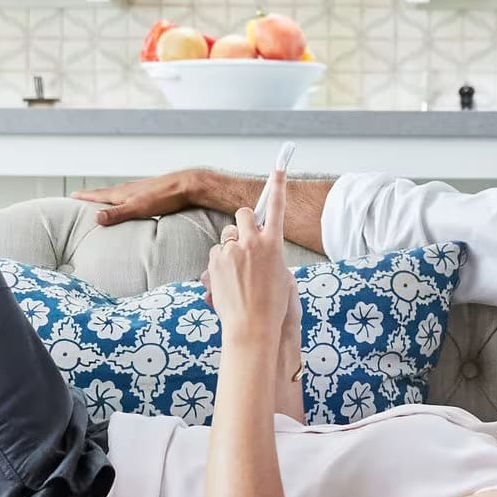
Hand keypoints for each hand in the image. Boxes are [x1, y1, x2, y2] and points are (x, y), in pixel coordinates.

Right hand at [74, 170, 195, 226]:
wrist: (187, 186)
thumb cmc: (164, 197)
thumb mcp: (138, 208)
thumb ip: (117, 214)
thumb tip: (95, 218)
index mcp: (122, 192)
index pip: (98, 194)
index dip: (84, 196)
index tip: (71, 196)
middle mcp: (128, 189)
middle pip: (105, 193)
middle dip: (92, 196)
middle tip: (80, 198)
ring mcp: (139, 190)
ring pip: (118, 194)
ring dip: (107, 198)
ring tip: (100, 202)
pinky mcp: (149, 194)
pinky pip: (129, 197)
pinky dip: (122, 201)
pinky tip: (127, 204)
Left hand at [205, 200, 297, 349]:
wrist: (252, 328)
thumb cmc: (272, 307)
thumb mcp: (281, 276)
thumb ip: (269, 255)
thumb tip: (256, 248)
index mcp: (274, 244)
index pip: (277, 208)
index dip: (278, 185)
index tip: (279, 167)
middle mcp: (252, 242)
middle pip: (242, 215)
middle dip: (243, 222)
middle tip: (245, 238)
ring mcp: (232, 251)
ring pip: (227, 237)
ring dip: (230, 249)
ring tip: (238, 275)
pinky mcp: (215, 261)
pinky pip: (216, 254)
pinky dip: (219, 264)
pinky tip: (227, 283)